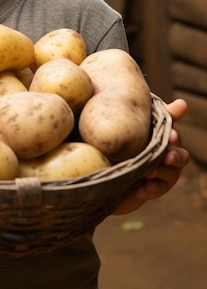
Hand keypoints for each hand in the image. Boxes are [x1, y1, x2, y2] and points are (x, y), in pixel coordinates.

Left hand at [113, 98, 189, 214]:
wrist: (107, 171)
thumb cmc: (119, 142)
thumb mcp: (126, 127)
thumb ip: (140, 113)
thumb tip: (161, 98)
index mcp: (161, 136)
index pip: (172, 131)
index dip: (173, 134)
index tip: (170, 136)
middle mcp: (167, 153)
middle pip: (180, 155)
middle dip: (175, 156)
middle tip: (167, 156)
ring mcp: (163, 172)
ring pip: (171, 174)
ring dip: (161, 173)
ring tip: (148, 173)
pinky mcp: (154, 188)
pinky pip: (158, 189)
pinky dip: (151, 189)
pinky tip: (141, 188)